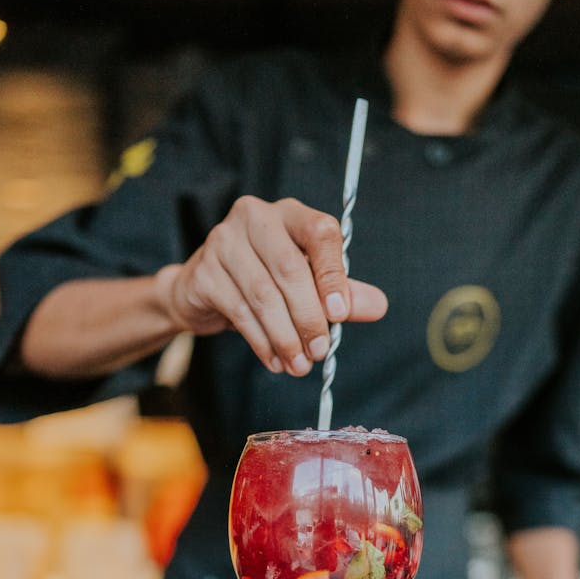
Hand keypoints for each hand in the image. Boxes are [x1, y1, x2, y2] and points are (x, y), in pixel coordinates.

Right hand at [154, 195, 387, 375]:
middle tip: (319, 352)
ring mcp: (223, 242)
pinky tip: (276, 360)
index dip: (333, 275)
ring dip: (285, 336)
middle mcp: (254, 218)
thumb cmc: (263, 279)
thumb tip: (377, 306)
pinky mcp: (204, 273)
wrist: (202, 290)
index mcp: (289, 214)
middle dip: (308, 317)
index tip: (340, 315)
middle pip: (289, 268)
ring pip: (263, 295)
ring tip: (300, 365)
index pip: (319, 233)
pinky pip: (239, 312)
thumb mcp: (307, 282)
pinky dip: (262, 342)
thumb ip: (341, 292)